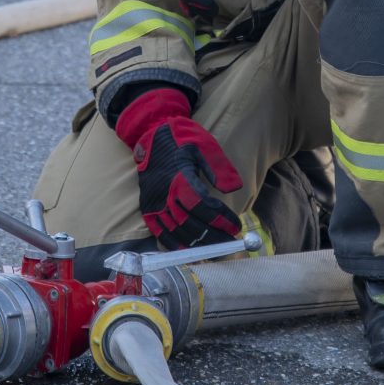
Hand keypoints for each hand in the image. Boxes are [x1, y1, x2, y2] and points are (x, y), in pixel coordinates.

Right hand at [113, 86, 243, 249]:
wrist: (149, 133)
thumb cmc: (180, 137)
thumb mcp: (204, 144)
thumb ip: (219, 166)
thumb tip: (234, 188)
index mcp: (181, 176)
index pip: (203, 205)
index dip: (220, 219)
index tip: (236, 227)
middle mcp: (165, 192)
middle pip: (191, 222)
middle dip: (212, 236)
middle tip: (230, 244)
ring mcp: (154, 201)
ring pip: (176, 229)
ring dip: (196, 244)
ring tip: (214, 251)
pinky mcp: (147, 206)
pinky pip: (158, 230)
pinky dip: (172, 243)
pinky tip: (187, 250)